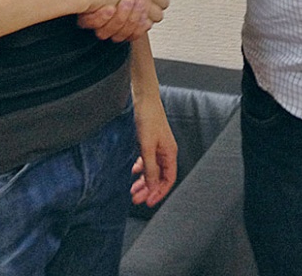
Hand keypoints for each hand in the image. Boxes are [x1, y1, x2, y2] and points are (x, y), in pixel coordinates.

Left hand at [131, 91, 177, 207]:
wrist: (144, 99)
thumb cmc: (148, 119)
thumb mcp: (147, 146)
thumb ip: (150, 167)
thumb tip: (152, 186)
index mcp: (170, 153)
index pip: (168, 180)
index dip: (159, 193)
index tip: (148, 203)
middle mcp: (166, 152)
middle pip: (159, 177)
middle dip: (148, 190)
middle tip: (135, 199)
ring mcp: (158, 147)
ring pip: (152, 170)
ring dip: (143, 181)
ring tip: (132, 190)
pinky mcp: (150, 142)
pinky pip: (147, 161)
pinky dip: (140, 168)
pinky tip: (133, 172)